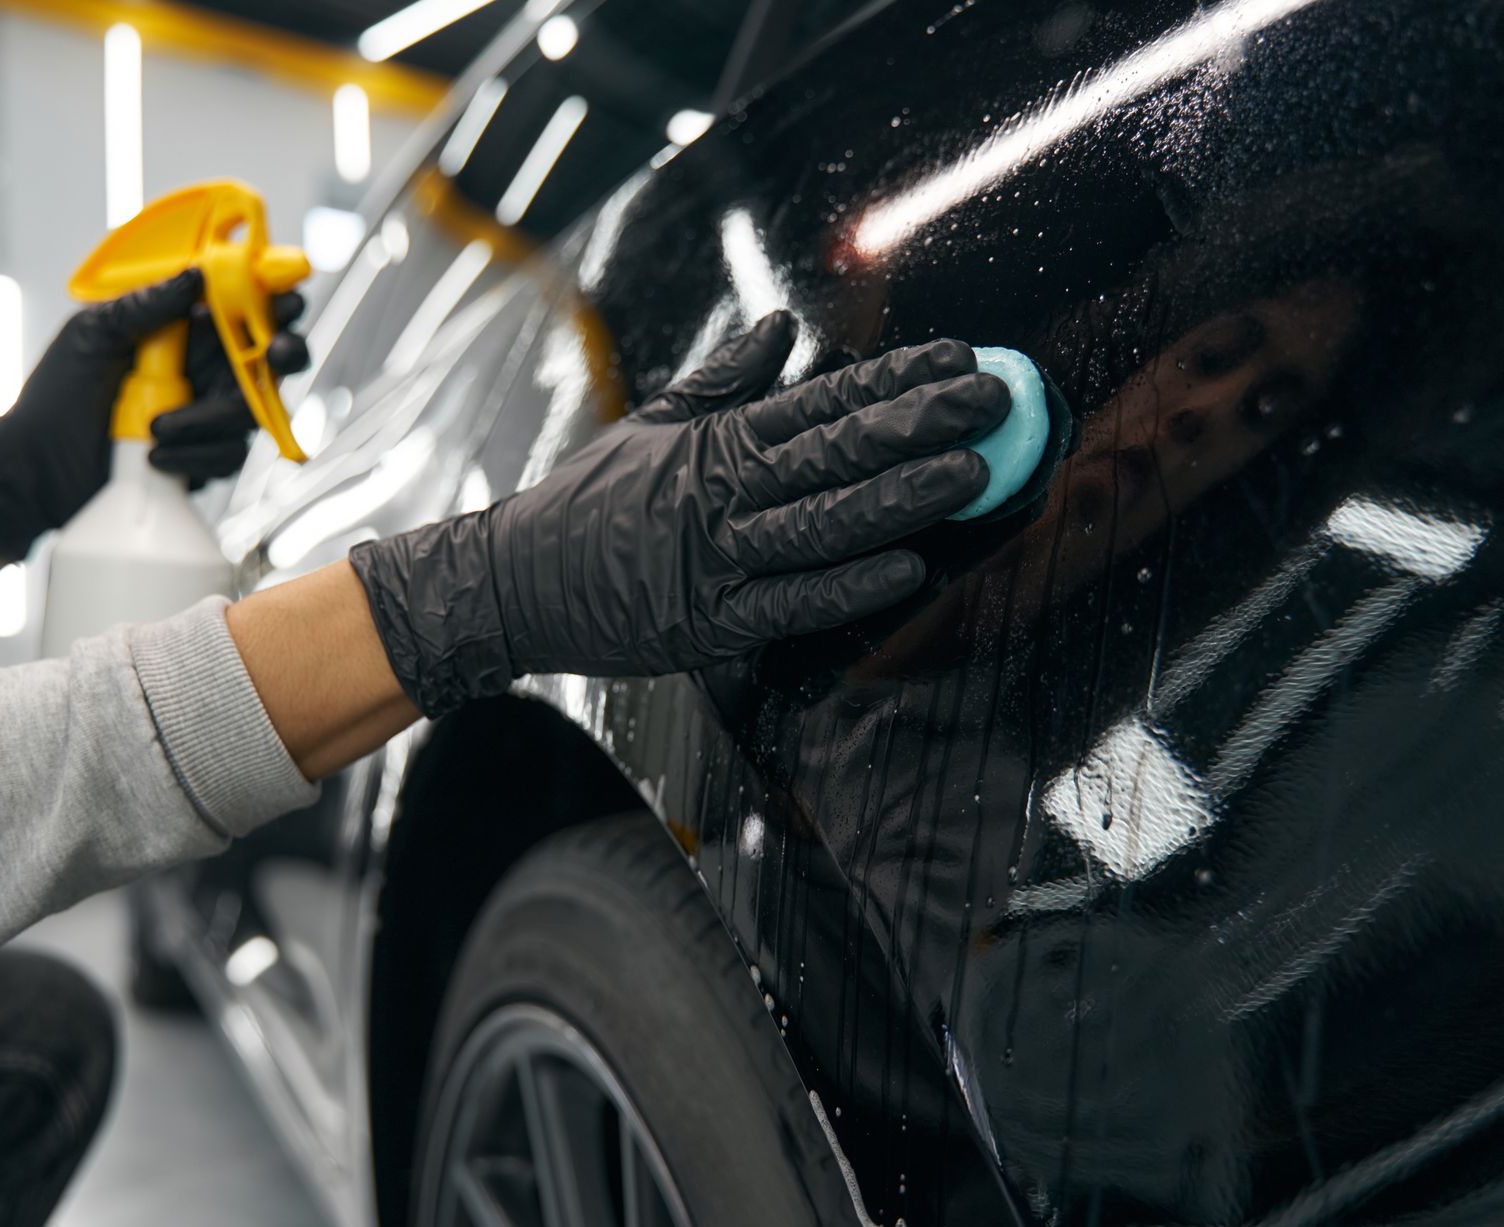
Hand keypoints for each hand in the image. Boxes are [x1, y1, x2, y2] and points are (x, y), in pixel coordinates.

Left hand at [0, 268, 308, 561]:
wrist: (36, 469)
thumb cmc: (55, 395)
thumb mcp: (92, 335)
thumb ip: (142, 306)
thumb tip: (194, 277)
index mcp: (182, 329)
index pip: (242, 305)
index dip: (272, 298)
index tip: (281, 299)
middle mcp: (205, 368)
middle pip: (273, 357)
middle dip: (283, 353)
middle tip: (274, 354)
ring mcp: (209, 414)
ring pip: (251, 411)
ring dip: (210, 419)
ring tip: (155, 427)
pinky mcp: (205, 457)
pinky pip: (228, 455)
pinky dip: (194, 456)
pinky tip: (154, 457)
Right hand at [347, 314, 1005, 717]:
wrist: (513, 582)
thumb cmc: (587, 504)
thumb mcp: (654, 425)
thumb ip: (725, 379)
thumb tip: (782, 327)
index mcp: (716, 442)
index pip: (820, 400)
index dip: (893, 379)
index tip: (956, 358)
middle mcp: (723, 495)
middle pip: (834, 452)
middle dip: (917, 423)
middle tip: (990, 400)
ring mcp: (718, 559)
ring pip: (822, 522)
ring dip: (899, 497)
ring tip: (968, 473)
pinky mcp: (710, 622)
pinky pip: (790, 602)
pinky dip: (847, 586)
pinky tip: (905, 568)